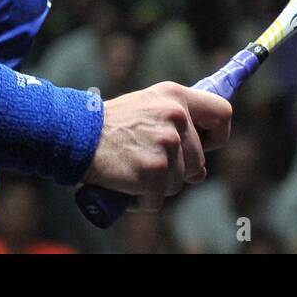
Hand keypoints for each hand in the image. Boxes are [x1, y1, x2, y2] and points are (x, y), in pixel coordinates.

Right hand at [81, 82, 231, 211]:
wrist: (74, 134)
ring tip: (131, 168)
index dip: (217, 135)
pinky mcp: (154, 171)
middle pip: (199, 161)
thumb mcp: (146, 108)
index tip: (205, 145)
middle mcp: (176, 117)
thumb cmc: (109, 125)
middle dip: (177, 170)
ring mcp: (166, 144)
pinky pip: (157, 199)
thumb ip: (176, 127)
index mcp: (176, 96)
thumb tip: (201, 170)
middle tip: (146, 160)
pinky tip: (123, 183)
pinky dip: (140, 200)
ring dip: (157, 185)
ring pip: (179, 182)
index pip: (223, 113)